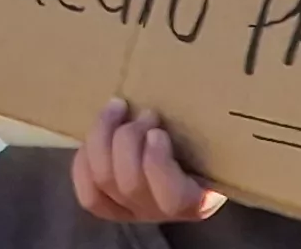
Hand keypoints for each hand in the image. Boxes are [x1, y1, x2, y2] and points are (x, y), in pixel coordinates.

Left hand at [74, 100, 224, 223]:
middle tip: (143, 113)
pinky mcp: (108, 207)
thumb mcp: (212, 140)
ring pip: (103, 179)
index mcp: (196, 201)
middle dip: (129, 138)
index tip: (158, 132)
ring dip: (103, 136)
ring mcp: (132, 211)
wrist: (189, 162)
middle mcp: (161, 213)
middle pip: (130, 183)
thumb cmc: (205, 146)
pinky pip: (87, 192)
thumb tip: (216, 87)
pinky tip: (94, 136)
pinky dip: (84, 160)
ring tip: (118, 108)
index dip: (157, 162)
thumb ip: (205, 130)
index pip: (173, 197)